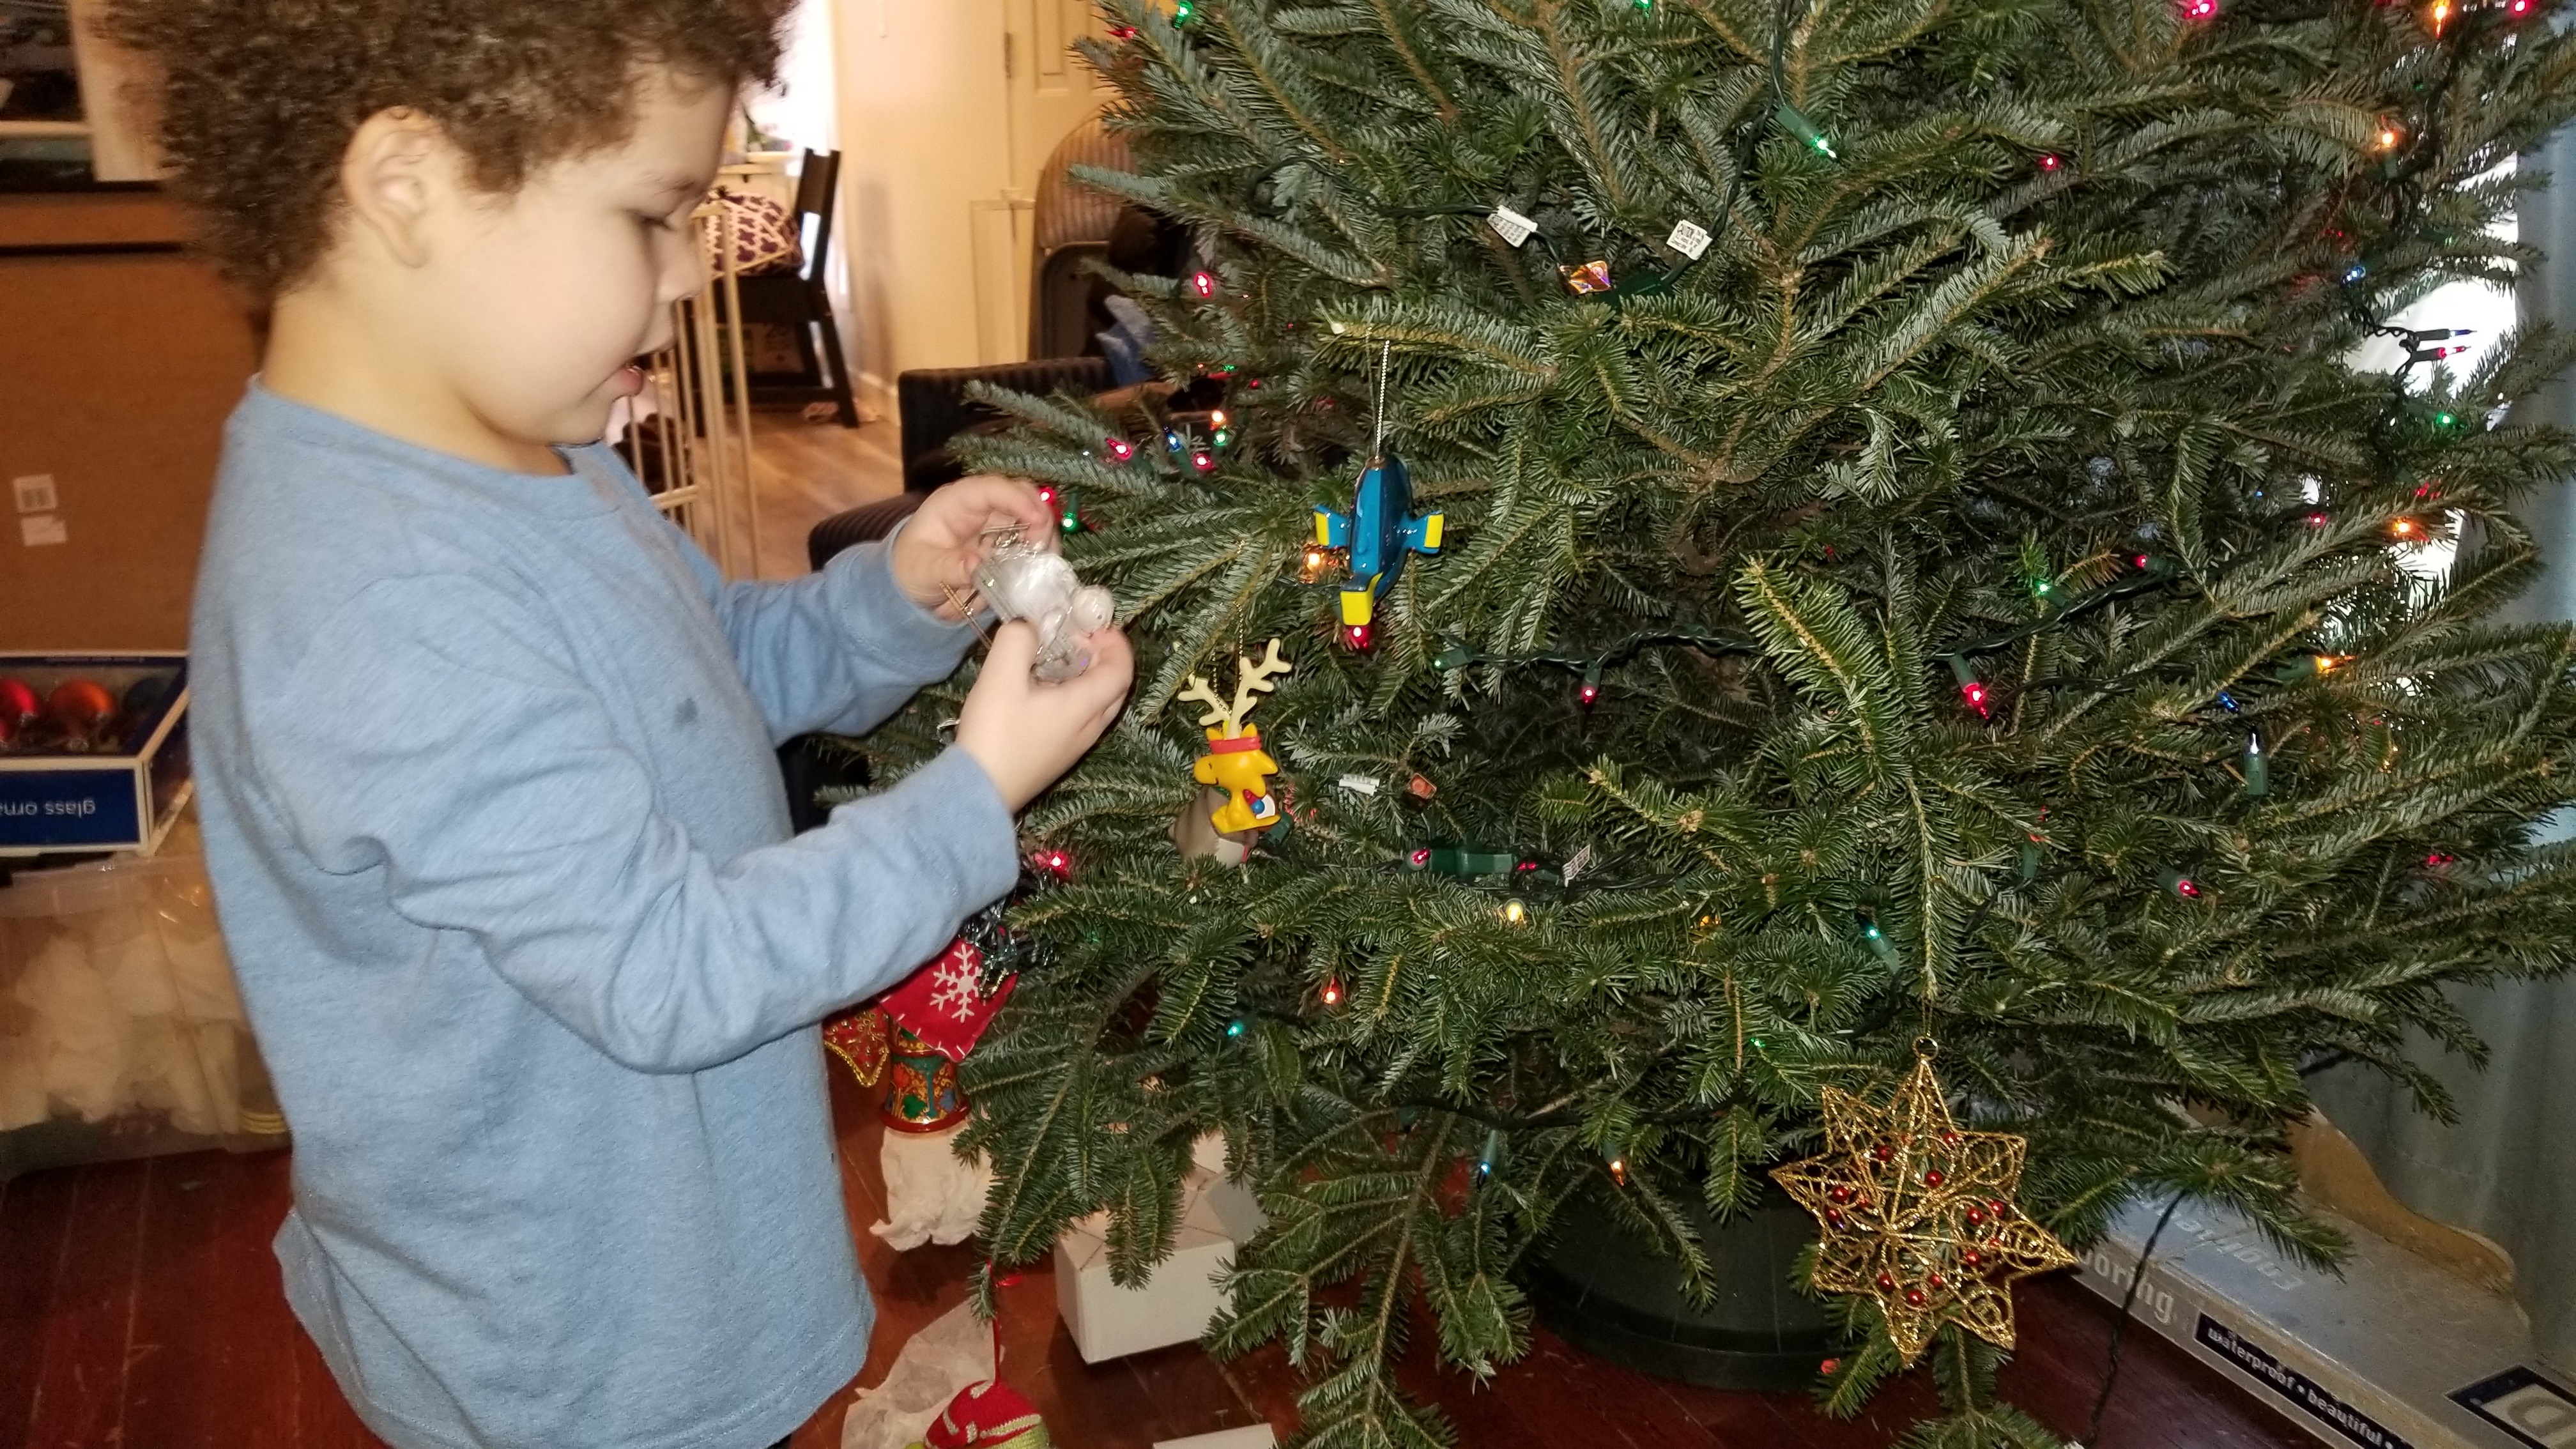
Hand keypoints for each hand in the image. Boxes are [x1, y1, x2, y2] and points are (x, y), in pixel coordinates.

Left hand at [892, 476, 1058, 619]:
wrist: (913, 586)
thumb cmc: (912, 569)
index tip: (1037, 521)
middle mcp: (981, 508)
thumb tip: (976, 564)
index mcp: (956, 502)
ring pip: (1034, 519)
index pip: (990, 489)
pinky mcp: (1008, 545)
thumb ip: (948, 568)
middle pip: (1022, 496)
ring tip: (1041, 566)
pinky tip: (1037, 573)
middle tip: (1041, 549)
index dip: (1017, 500)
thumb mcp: (922, 571)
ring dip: (1044, 540)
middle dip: (1039, 518)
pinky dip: (1040, 557)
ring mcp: (998, 526)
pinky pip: (1032, 545)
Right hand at [956, 621, 1133, 811]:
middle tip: (1076, 638)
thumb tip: (1029, 626)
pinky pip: (1081, 718)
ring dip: (1087, 676)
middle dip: (1103, 657)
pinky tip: (1040, 689)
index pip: (1122, 670)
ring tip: (1055, 658)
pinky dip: (1073, 695)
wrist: (978, 792)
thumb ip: (1018, 639)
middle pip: (1115, 687)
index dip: (1115, 642)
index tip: (1092, 624)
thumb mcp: (1000, 676)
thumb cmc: (994, 733)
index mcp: (1085, 707)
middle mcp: (1089, 728)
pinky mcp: (1058, 756)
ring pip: (1098, 704)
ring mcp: (1075, 746)